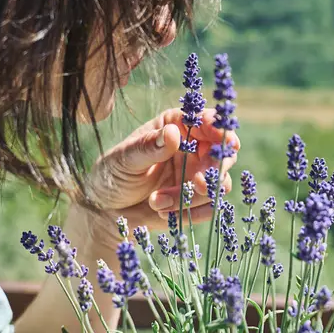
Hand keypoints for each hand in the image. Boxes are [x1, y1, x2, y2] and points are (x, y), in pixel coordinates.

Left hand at [84, 107, 239, 242]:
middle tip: (198, 183)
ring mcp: (197, 174)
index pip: (206, 121)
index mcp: (176, 126)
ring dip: (191, 196)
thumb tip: (173, 133)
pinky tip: (161, 211)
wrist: (108, 211)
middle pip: (223, 154)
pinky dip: (189, 213)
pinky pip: (210, 207)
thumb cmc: (113, 175)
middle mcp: (193, 148)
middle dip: (214, 169)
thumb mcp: (125, 159)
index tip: (226, 142)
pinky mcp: (197, 200)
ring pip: (218, 183)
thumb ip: (149, 146)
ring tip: (156, 201)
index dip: (220, 129)